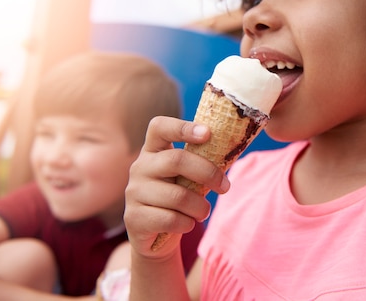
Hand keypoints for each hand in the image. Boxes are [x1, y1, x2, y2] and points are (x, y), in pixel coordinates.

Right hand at [124, 116, 229, 258]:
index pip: (159, 127)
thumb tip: (232, 148)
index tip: (208, 133)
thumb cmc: (178, 201)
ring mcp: (133, 192)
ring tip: (203, 212)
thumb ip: (201, 162)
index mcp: (153, 150)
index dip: (183, 127)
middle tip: (224, 187)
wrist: (156, 239)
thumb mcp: (187, 178)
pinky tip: (187, 224)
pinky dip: (187, 224)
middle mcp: (140, 167)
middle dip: (208, 173)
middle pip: (176, 160)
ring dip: (200, 207)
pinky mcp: (134, 218)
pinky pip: (170, 219)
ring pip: (178, 196)